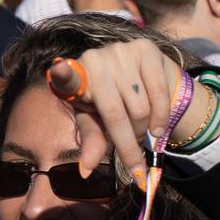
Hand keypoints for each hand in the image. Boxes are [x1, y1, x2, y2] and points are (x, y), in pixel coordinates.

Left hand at [44, 38, 182, 182]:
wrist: (140, 77)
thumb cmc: (109, 103)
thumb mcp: (95, 121)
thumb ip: (91, 141)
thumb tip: (85, 171)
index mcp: (74, 79)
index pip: (66, 78)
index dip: (62, 74)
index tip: (58, 70)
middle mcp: (93, 59)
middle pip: (115, 114)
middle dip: (128, 144)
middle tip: (134, 160)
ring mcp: (120, 51)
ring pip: (140, 108)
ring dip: (145, 130)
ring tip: (144, 133)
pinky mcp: (145, 48)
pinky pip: (159, 92)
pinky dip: (162, 117)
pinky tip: (158, 127)